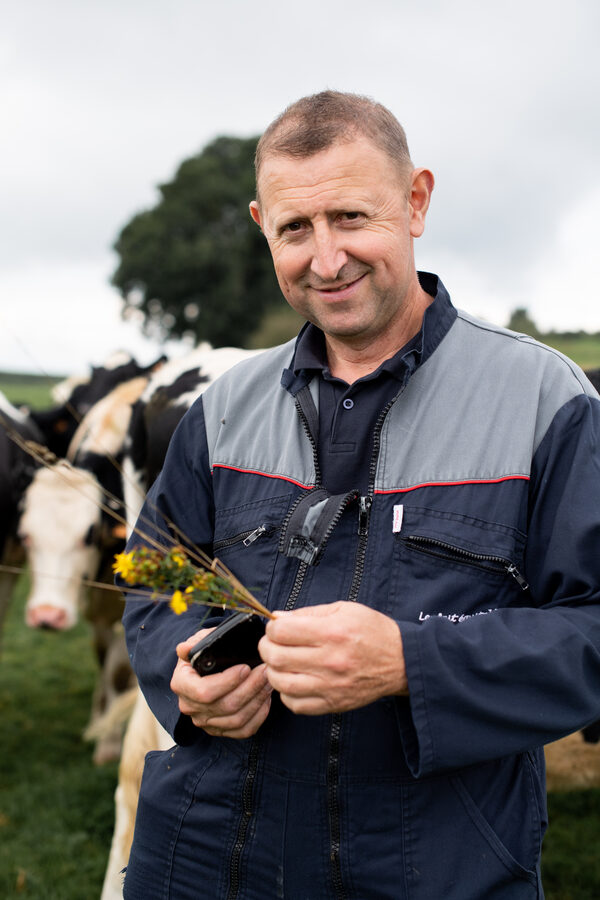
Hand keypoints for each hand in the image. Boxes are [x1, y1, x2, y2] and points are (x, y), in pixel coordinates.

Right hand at [171, 628, 272, 738]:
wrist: (206, 669)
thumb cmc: (205, 653)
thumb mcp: (198, 642)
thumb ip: (194, 645)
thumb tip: (184, 648)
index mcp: (181, 684)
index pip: (203, 692)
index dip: (227, 682)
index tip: (245, 668)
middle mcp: (189, 706)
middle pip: (225, 706)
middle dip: (250, 688)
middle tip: (265, 671)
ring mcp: (204, 722)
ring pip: (237, 719)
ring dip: (257, 700)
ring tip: (269, 681)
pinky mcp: (219, 730)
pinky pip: (243, 730)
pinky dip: (259, 715)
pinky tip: (266, 698)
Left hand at [259, 601, 407, 714]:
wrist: (401, 661)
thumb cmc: (372, 631)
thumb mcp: (343, 610)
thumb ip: (307, 613)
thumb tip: (277, 618)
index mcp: (332, 633)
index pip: (281, 631)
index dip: (272, 627)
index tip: (277, 627)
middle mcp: (330, 661)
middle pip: (276, 657)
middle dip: (266, 647)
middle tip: (272, 644)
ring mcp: (330, 686)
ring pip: (280, 682)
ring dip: (273, 671)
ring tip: (281, 662)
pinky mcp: (332, 704)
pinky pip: (294, 704)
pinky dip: (287, 692)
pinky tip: (294, 680)